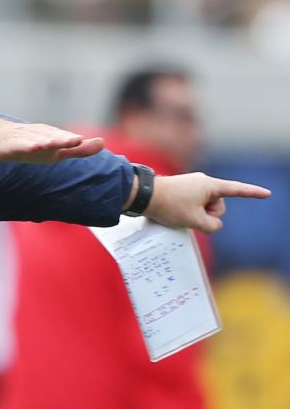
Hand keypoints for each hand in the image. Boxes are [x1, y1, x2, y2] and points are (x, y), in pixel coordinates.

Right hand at [0, 123, 104, 163]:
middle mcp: (40, 136)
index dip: (78, 143)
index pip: (67, 140)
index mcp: (52, 137)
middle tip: (76, 140)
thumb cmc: (29, 143)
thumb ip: (79, 149)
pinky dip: (25, 145)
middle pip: (54, 138)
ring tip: (56, 143)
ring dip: (46, 141)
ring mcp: (24, 139)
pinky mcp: (10, 145)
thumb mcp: (56, 149)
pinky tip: (31, 147)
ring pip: (37, 140)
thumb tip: (103, 142)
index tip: (98, 142)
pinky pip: (18, 145)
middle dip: (64, 139)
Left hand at [145, 173, 270, 233]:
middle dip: (207, 215)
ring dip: (195, 215)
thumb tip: (211, 224)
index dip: (252, 193)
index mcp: (210, 186)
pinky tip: (174, 213)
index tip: (267, 193)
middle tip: (187, 215)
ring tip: (176, 213)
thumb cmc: (168, 204)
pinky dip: (187, 213)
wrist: (141, 195)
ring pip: (204, 209)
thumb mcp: (194, 220)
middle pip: (217, 207)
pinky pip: (192, 207)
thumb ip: (212, 225)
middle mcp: (203, 183)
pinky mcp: (181, 192)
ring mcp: (191, 187)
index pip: (236, 190)